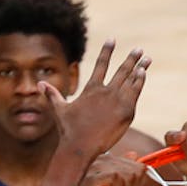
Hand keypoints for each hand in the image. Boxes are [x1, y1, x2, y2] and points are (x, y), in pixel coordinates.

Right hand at [45, 40, 150, 158]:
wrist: (80, 146)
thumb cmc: (69, 130)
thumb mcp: (60, 110)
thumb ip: (52, 95)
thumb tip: (39, 84)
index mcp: (91, 89)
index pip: (101, 64)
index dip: (107, 51)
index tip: (112, 39)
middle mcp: (105, 91)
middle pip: (121, 70)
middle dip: (131, 59)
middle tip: (139, 49)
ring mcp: (117, 100)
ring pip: (131, 79)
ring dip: (140, 68)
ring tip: (146, 59)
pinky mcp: (126, 110)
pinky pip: (135, 92)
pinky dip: (140, 81)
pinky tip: (143, 73)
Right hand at [65, 152, 147, 185]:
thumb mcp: (115, 184)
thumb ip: (124, 170)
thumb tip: (134, 155)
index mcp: (108, 158)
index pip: (138, 166)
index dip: (136, 183)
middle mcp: (103, 158)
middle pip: (136, 171)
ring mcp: (98, 166)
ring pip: (129, 174)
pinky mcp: (94, 176)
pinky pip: (117, 178)